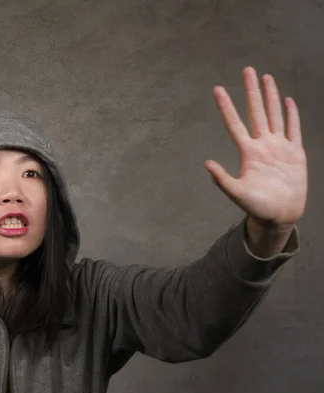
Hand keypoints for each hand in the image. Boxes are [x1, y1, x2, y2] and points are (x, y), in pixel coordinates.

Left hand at [204, 67, 306, 230]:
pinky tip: (287, 101)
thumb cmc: (256, 207)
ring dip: (270, 96)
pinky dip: (291, 115)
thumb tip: (206, 163)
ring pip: (274, 115)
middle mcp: (262, 145)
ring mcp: (279, 147)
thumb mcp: (237, 193)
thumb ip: (222, 179)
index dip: (226, 106)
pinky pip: (294, 129)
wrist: (279, 215)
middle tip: (247, 69)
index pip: (234, 123)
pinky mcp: (295, 153)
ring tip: (265, 77)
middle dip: (251, 91)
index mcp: (248, 152)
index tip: (217, 89)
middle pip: (256, 111)